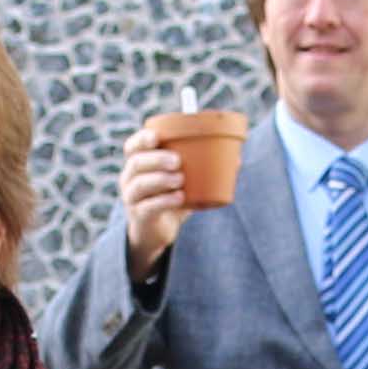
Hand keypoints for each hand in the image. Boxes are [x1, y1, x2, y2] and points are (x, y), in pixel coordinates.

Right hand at [116, 124, 191, 280]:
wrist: (158, 232)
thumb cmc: (172, 198)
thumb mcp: (186, 182)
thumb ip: (204, 169)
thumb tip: (237, 158)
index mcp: (139, 164)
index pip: (133, 146)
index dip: (142, 139)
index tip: (156, 136)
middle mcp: (130, 178)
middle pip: (136, 163)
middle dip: (156, 159)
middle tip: (177, 161)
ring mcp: (132, 198)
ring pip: (140, 184)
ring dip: (160, 179)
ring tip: (180, 179)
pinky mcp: (139, 216)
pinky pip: (148, 206)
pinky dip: (164, 201)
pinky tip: (179, 198)